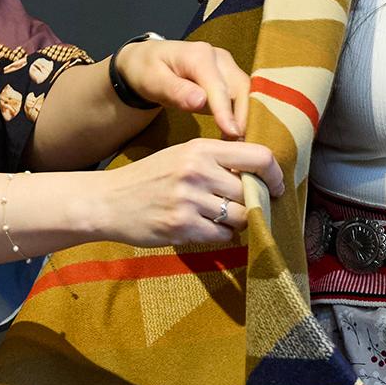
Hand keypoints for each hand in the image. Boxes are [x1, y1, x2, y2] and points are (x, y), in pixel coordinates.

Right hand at [92, 137, 283, 246]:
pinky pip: (222, 236)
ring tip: (218, 216)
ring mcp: (189, 200)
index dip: (275, 175)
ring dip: (236, 221)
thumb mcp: (183, 155)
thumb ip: (219, 160)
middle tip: (241, 206)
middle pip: (251, 192)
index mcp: (201, 148)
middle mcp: (197, 171)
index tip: (276, 186)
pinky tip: (202, 227)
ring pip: (240, 217)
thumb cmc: (151, 177)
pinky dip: (219, 235)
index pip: (258, 157)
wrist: (108, 201)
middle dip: (252, 203)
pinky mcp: (181, 227)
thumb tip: (261, 175)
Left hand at [113, 38, 251, 137]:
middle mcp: (218, 58)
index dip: (226, 111)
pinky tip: (235, 135)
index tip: (232, 133)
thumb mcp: (152, 81)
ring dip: (244, 117)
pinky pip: (241, 96)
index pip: (218, 86)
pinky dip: (241, 115)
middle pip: (241, 88)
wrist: (147, 60)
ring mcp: (226, 66)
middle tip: (238, 147)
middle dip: (243, 117)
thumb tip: (200, 101)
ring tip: (238, 144)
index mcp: (199, 55)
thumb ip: (176, 91)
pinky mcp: (228, 77)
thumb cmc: (146, 70)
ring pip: (245, 93)